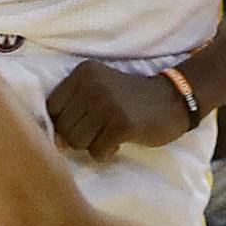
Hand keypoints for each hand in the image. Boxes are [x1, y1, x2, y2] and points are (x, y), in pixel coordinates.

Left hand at [47, 62, 191, 161]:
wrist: (173, 100)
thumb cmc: (131, 99)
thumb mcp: (99, 92)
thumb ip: (73, 111)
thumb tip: (55, 145)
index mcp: (83, 73)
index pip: (52, 108)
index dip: (64, 123)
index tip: (84, 124)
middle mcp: (91, 85)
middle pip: (63, 128)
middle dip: (80, 136)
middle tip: (101, 130)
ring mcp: (106, 104)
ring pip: (77, 141)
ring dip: (92, 145)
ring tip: (109, 135)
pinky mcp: (121, 124)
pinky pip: (97, 152)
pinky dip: (106, 153)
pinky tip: (119, 142)